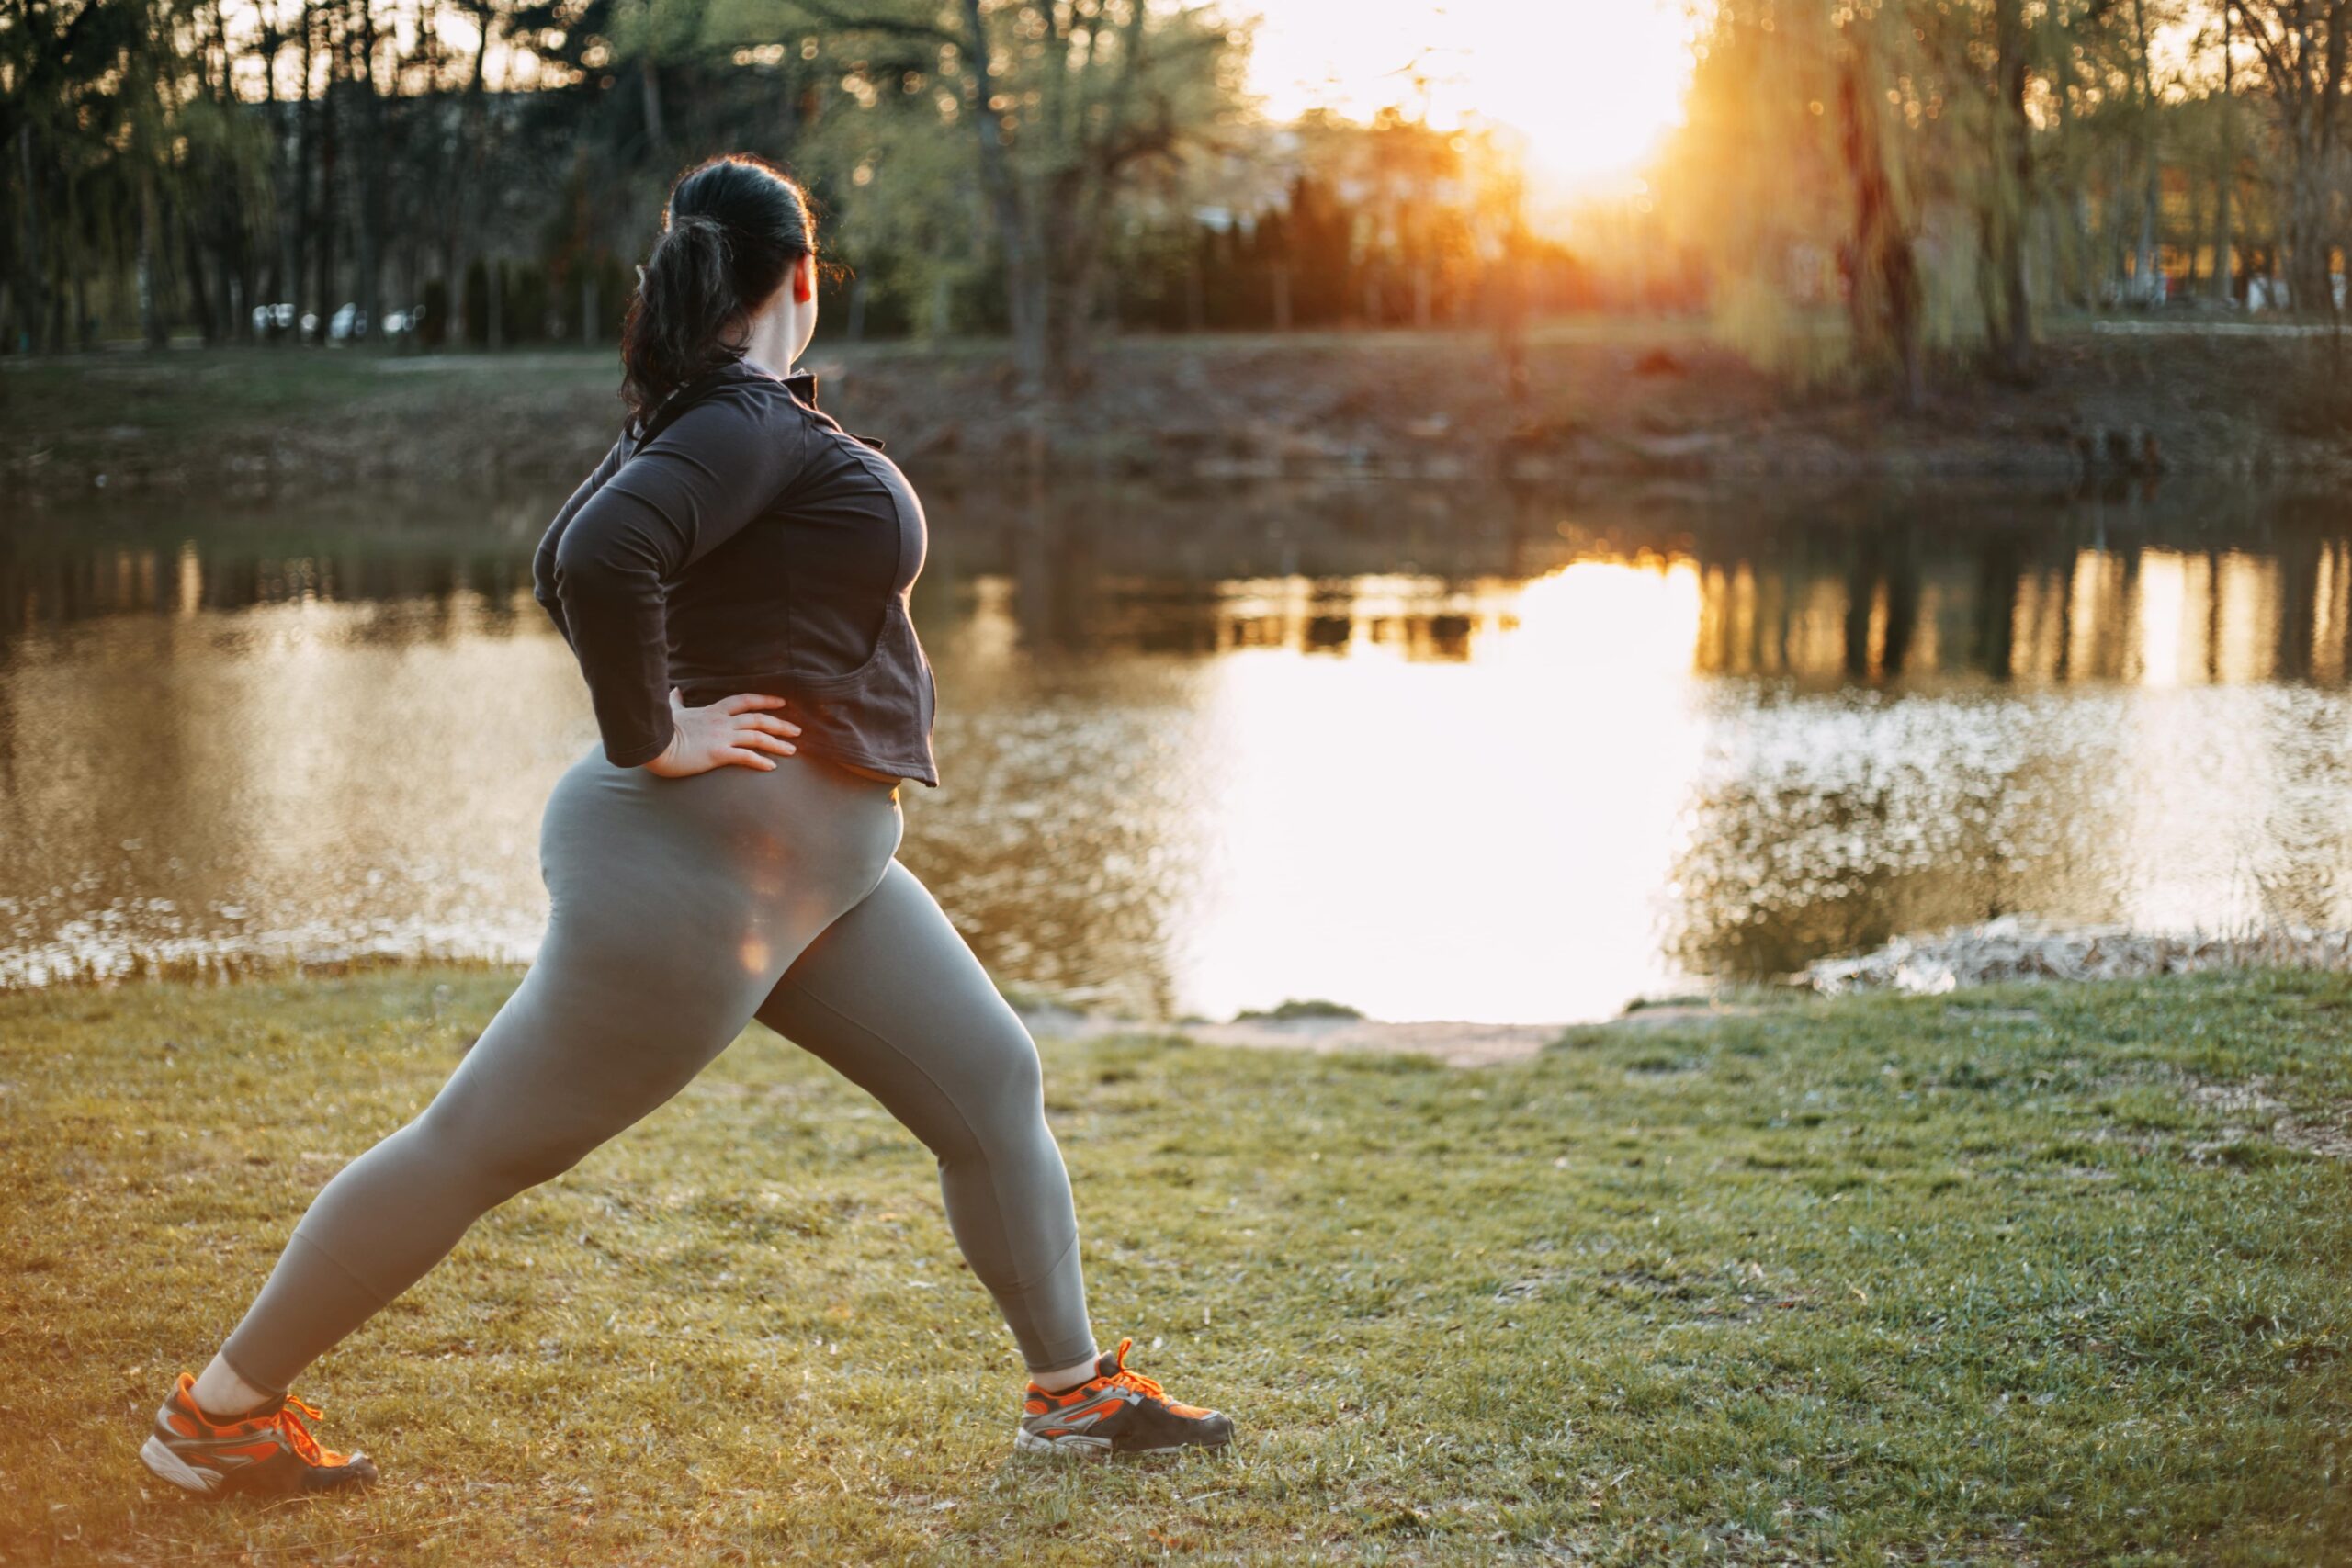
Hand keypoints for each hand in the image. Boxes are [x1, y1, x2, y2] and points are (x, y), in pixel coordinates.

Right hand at [641, 688, 800, 776]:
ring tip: (792, 750)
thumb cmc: (662, 730)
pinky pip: (745, 756)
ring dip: (777, 743)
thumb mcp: (673, 712)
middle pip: (758, 718)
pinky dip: (760, 761)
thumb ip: (677, 701)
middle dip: (780, 723)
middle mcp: (722, 722)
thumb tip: (675, 690)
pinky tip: (771, 767)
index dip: (765, 700)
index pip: (745, 700)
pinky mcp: (718, 753)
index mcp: (714, 711)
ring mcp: (721, 737)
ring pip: (757, 736)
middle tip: (798, 730)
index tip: (782, 702)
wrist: (654, 744)